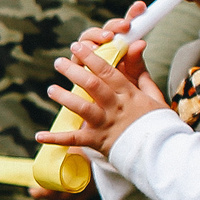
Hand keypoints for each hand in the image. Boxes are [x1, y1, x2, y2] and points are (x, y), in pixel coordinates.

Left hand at [38, 30, 168, 155]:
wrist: (161, 153)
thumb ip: (141, 73)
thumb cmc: (158, 123)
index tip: (77, 46)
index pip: (107, 71)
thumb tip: (138, 45)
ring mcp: (106, 124)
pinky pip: (74, 139)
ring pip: (82, 107)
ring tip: (51, 89)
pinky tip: (39, 135)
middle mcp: (116, 106)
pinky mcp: (98, 141)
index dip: (90, 57)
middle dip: (73, 71)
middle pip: (92, 85)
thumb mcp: (154, 96)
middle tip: (58, 62)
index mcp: (128, 94)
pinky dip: (56, 138)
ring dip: (64, 97)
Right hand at [80, 2, 153, 86]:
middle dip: (113, 26)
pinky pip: (76, 56)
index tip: (141, 6)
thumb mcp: (134, 76)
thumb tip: (141, 43)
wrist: (112, 111)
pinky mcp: (77, 65)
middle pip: (105, 29)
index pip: (126, 26)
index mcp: (121, 46)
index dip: (133, 14)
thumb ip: (136, 60)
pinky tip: (84, 54)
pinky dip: (79, 54)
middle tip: (124, 27)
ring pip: (87, 38)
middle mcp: (103, 47)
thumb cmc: (125, 92)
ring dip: (95, 37)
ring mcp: (88, 55)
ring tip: (103, 41)